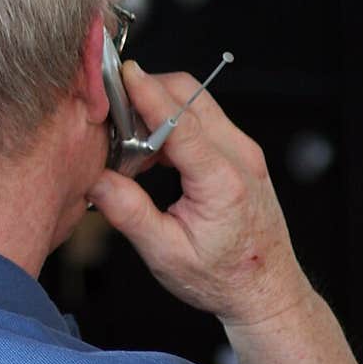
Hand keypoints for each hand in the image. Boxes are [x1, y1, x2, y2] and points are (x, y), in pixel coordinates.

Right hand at [86, 61, 310, 326]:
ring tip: (129, 144)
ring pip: (196, 102)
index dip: (148, 93)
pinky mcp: (240, 152)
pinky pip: (203, 118)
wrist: (266, 290)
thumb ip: (129, 213)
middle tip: (112, 113)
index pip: (180, 122)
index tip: (123, 73)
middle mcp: (239, 156)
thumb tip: (95, 179)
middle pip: (190, 96)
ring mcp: (244, 151)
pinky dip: (172, 122)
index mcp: (221, 181)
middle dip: (147, 91)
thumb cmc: (222, 278)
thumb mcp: (166, 255)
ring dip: (158, 108)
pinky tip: (152, 153)